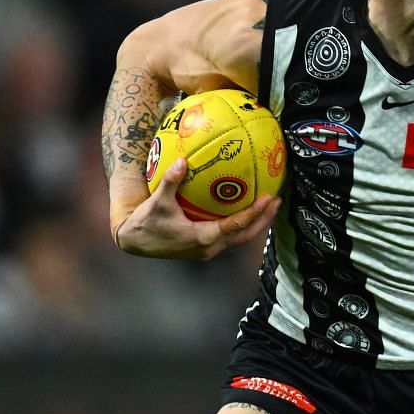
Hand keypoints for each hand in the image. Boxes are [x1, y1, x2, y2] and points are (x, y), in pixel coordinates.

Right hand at [111, 158, 279, 260]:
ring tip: (269, 209)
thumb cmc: (147, 223)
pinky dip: (243, 228)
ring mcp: (208, 251)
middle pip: (246, 235)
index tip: (269, 198)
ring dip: (256, 225)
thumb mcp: (157, 202)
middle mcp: (210, 248)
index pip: (236, 225)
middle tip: (277, 202)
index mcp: (203, 237)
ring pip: (240, 240)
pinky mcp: (205, 249)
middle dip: (264, 220)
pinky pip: (231, 239)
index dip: (254, 213)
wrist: (135, 242)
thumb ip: (170, 181)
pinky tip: (247, 214)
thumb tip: (181, 162)